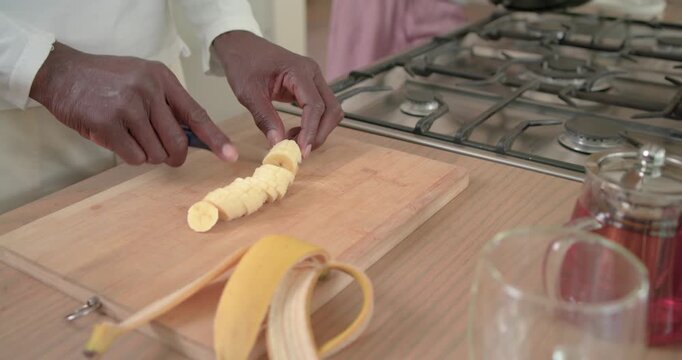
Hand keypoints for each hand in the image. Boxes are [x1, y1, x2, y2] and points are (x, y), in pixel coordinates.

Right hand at [29, 42, 236, 165]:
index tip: (230, 156)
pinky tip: (115, 139)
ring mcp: (129, 106)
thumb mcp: (142, 80)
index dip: (215, 138)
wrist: (61, 73)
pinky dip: (129, 156)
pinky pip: (134, 157)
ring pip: (156, 153)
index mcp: (162, 79)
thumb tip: (192, 139)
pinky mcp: (108, 123)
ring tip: (129, 136)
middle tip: (164, 156)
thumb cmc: (105, 81)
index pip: (197, 114)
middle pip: (178, 142)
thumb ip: (166, 105)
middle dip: (174, 156)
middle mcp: (149, 90)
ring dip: (145, 154)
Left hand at [213, 31, 342, 156]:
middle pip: (331, 110)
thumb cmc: (243, 63)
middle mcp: (313, 74)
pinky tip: (295, 133)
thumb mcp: (248, 92)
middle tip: (300, 151)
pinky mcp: (310, 87)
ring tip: (294, 141)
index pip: (315, 105)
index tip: (301, 150)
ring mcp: (314, 80)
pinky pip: (321, 109)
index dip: (310, 130)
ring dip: (318, 130)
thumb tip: (278, 143)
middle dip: (319, 133)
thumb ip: (264, 117)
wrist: (241, 46)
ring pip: (330, 111)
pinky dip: (313, 125)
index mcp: (299, 71)